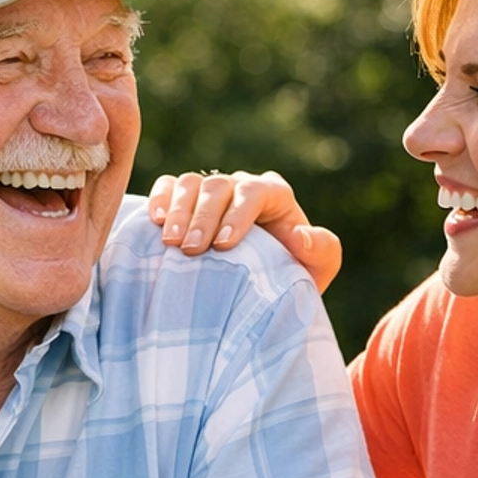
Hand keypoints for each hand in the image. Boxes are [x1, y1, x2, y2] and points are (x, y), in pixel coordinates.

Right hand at [148, 171, 341, 294]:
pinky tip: (154, 223)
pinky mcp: (184, 200)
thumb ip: (322, 252)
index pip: (256, 192)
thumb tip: (301, 236)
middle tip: (192, 250)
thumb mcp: (315, 272)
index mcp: (274, 196)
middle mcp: (240, 188)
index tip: (225, 246)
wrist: (256, 293)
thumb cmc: (287, 281)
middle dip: (204, 217)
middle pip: (218, 186)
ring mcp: (210, 192)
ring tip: (170, 242)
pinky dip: (160, 200)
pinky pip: (168, 187)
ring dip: (178, 211)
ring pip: (190, 184)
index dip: (239, 214)